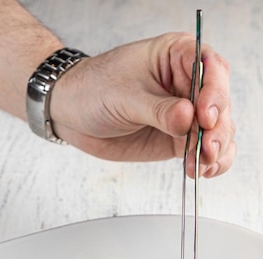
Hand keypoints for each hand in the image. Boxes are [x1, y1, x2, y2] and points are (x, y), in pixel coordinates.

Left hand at [50, 33, 234, 176]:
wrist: (71, 114)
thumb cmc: (93, 89)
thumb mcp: (124, 97)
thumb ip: (158, 110)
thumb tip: (187, 118)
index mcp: (177, 55)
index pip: (210, 69)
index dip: (213, 93)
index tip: (205, 117)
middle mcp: (186, 83)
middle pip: (219, 104)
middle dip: (217, 129)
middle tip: (206, 148)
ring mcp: (185, 114)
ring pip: (217, 130)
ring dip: (216, 149)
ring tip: (203, 163)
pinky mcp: (178, 139)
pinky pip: (204, 150)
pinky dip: (211, 162)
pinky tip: (205, 171)